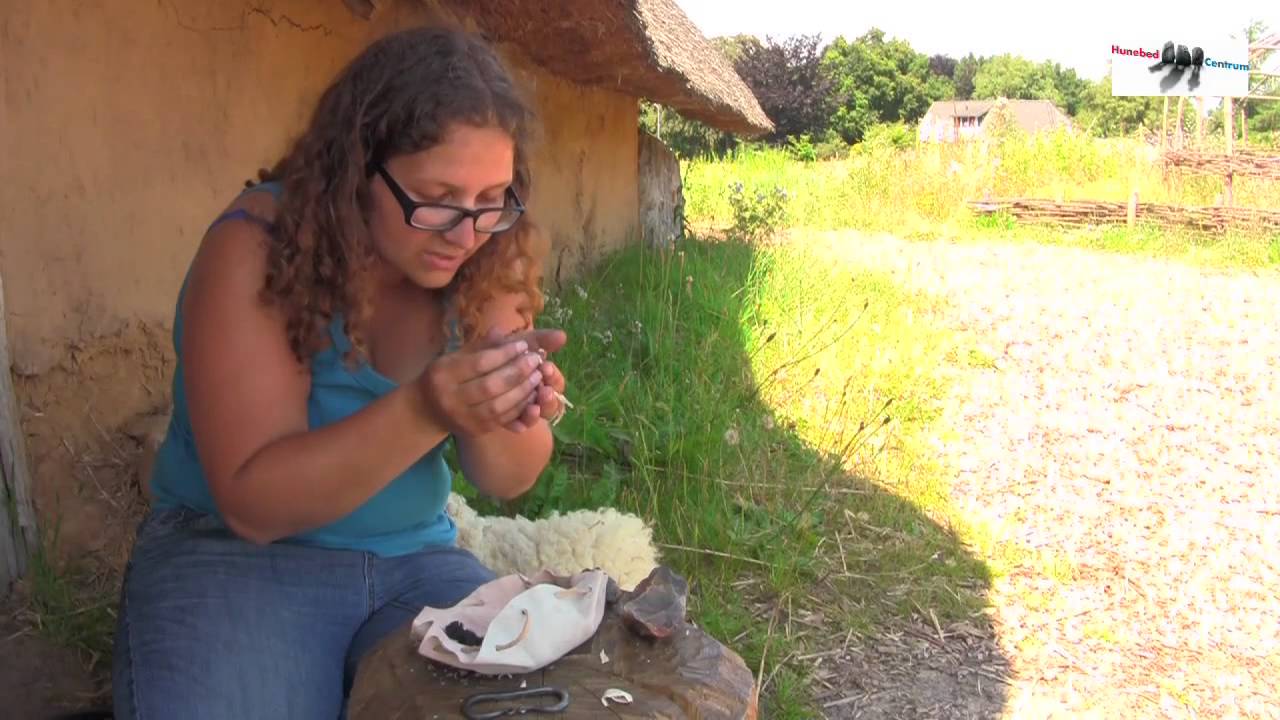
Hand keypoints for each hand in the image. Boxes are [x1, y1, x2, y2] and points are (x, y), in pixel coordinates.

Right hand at [416, 327, 565, 435]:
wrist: (427, 410)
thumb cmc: (446, 375)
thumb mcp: (457, 356)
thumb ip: (480, 345)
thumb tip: (502, 330)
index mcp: (444, 373)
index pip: (480, 363)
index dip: (504, 354)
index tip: (523, 346)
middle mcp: (450, 398)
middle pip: (491, 386)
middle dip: (518, 372)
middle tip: (535, 360)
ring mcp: (463, 418)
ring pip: (499, 406)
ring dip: (523, 390)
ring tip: (537, 376)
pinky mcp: (476, 430)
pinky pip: (502, 419)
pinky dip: (520, 407)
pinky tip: (532, 394)